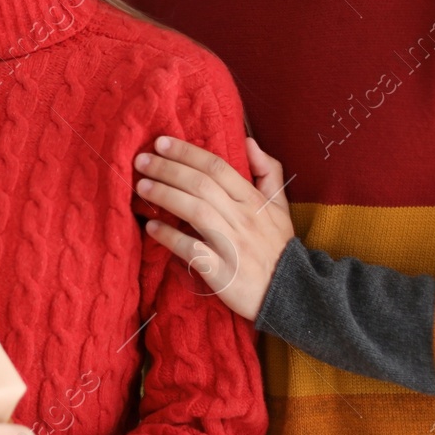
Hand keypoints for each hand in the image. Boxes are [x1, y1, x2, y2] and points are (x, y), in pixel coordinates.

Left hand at [135, 136, 295, 320]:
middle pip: (201, 185)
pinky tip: (151, 227)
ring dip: (165, 196)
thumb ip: (268, 171)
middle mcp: (243, 218)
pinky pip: (193, 250)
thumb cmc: (278, 247)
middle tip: (141, 160)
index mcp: (254, 200)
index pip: (217, 167)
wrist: (292, 293)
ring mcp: (233, 245)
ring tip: (141, 186)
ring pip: (196, 212)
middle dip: (168, 169)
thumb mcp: (281, 206)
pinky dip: (170, 237)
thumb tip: (249, 141)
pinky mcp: (223, 273)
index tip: (161, 142)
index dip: (187, 152)